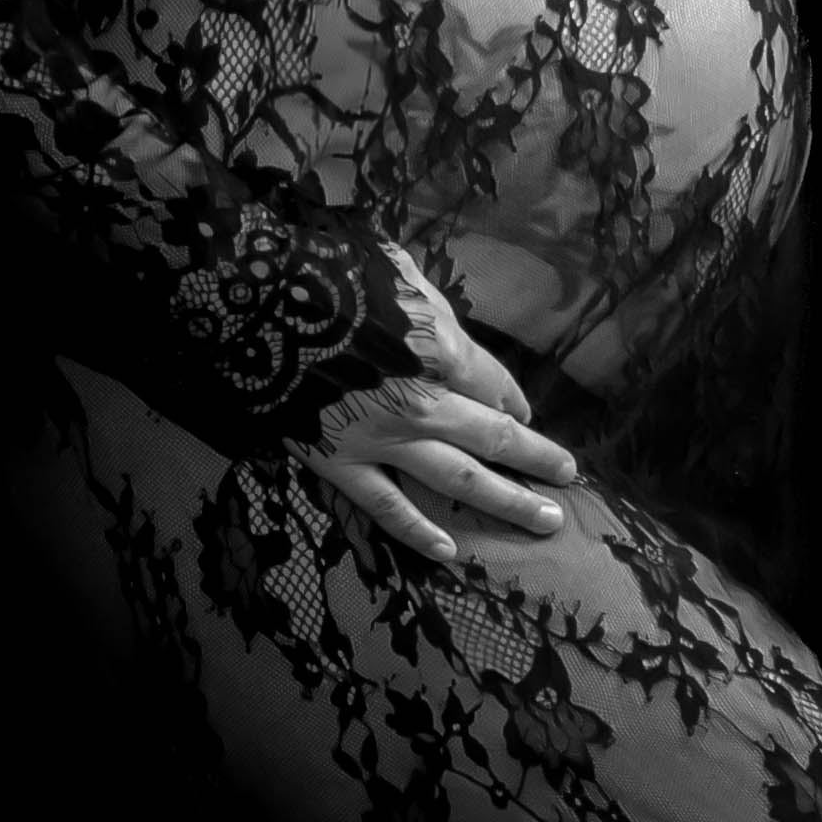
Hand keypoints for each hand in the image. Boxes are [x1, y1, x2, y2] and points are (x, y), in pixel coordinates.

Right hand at [302, 246, 582, 565]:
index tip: (526, 412)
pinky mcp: (341, 465)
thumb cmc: (325, 270)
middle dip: (537, 459)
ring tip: (546, 521)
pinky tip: (452, 553)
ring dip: (508, 502)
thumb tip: (452, 333)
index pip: (493, 382)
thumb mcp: (394, 268)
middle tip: (569, 476)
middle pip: (495, 437)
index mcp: (440, 349)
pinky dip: (421, 534)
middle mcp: (424, 403)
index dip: (515, 397)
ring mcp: (384, 441)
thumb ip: (432, 307)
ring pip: (460, 480)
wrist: (253, 304)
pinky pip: (388, 508)